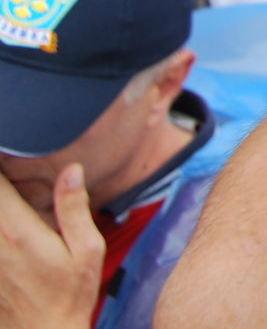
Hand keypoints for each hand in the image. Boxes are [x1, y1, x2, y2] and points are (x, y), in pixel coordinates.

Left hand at [0, 166, 102, 328]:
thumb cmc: (70, 293)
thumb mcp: (87, 250)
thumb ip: (74, 208)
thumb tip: (71, 170)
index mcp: (19, 231)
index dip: (2, 162)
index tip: (10, 143)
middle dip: (0, 179)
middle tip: (11, 159)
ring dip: (0, 197)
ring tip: (11, 186)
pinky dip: (1, 216)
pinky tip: (12, 216)